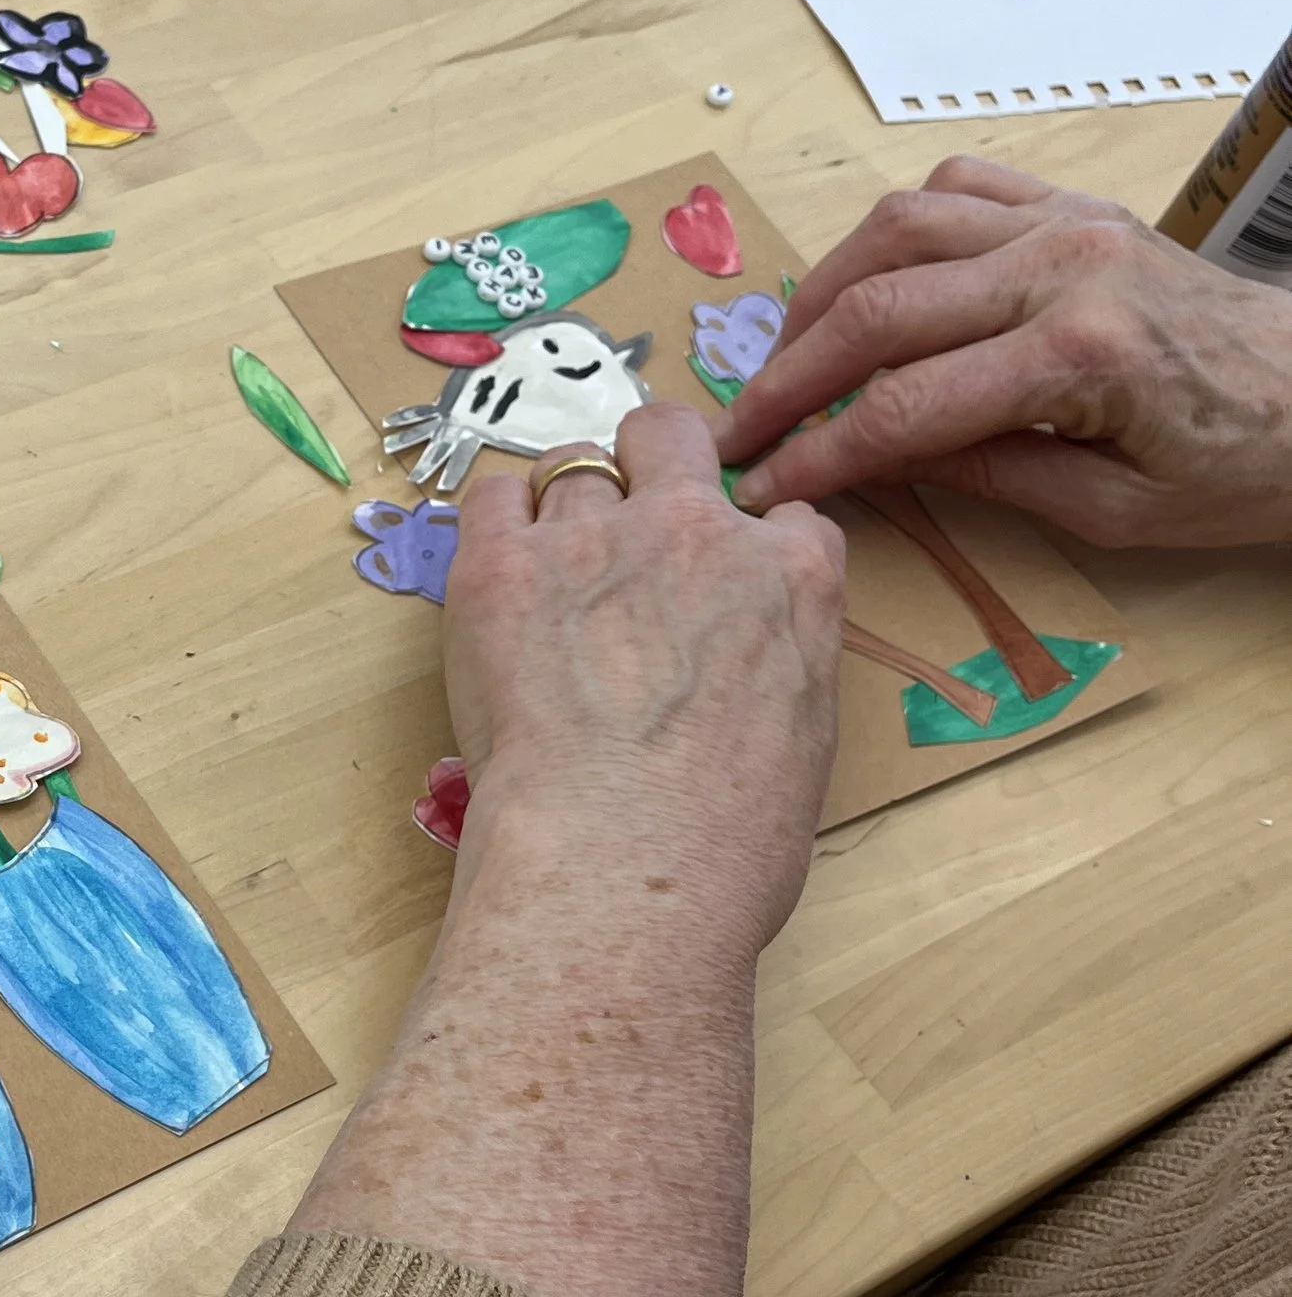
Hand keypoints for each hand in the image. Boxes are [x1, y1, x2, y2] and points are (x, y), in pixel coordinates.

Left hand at [445, 403, 843, 967]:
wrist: (626, 860)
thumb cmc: (729, 842)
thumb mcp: (805, 742)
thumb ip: (780, 663)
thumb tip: (740, 661)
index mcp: (794, 577)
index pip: (781, 518)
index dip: (743, 546)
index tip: (716, 585)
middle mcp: (697, 530)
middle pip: (668, 435)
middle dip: (650, 463)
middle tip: (625, 530)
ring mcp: (596, 537)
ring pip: (571, 467)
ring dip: (563, 509)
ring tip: (549, 579)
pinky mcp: (502, 564)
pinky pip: (490, 496)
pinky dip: (495, 525)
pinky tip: (496, 576)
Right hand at [719, 156, 1291, 544]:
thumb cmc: (1242, 463)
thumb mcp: (1118, 512)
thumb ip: (989, 476)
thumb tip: (876, 462)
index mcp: (1082, 356)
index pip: (905, 408)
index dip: (821, 454)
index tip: (764, 487)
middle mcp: (1065, 267)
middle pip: (879, 309)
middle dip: (791, 375)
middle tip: (740, 427)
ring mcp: (1068, 221)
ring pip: (899, 228)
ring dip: (824, 292)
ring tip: (789, 356)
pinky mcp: (1075, 204)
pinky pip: (955, 187)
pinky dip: (895, 231)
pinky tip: (872, 283)